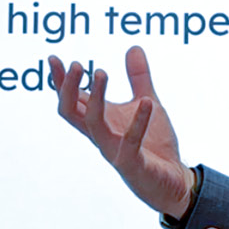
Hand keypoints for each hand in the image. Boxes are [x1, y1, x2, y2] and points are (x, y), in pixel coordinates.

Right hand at [51, 46, 195, 218]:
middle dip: (68, 88)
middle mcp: (101, 136)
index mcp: (100, 122)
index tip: (53, 58)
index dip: (61, 81)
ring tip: (101, 72)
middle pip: (70, 112)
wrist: (174, 181)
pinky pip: (130, 143)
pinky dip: (138, 121)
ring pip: (94, 124)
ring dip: (96, 97)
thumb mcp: (147, 102)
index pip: (72, 100)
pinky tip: (147, 101)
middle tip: (75, 63)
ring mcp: (114, 151)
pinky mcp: (132, 164)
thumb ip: (139, 78)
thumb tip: (133, 47)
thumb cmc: (155, 145)